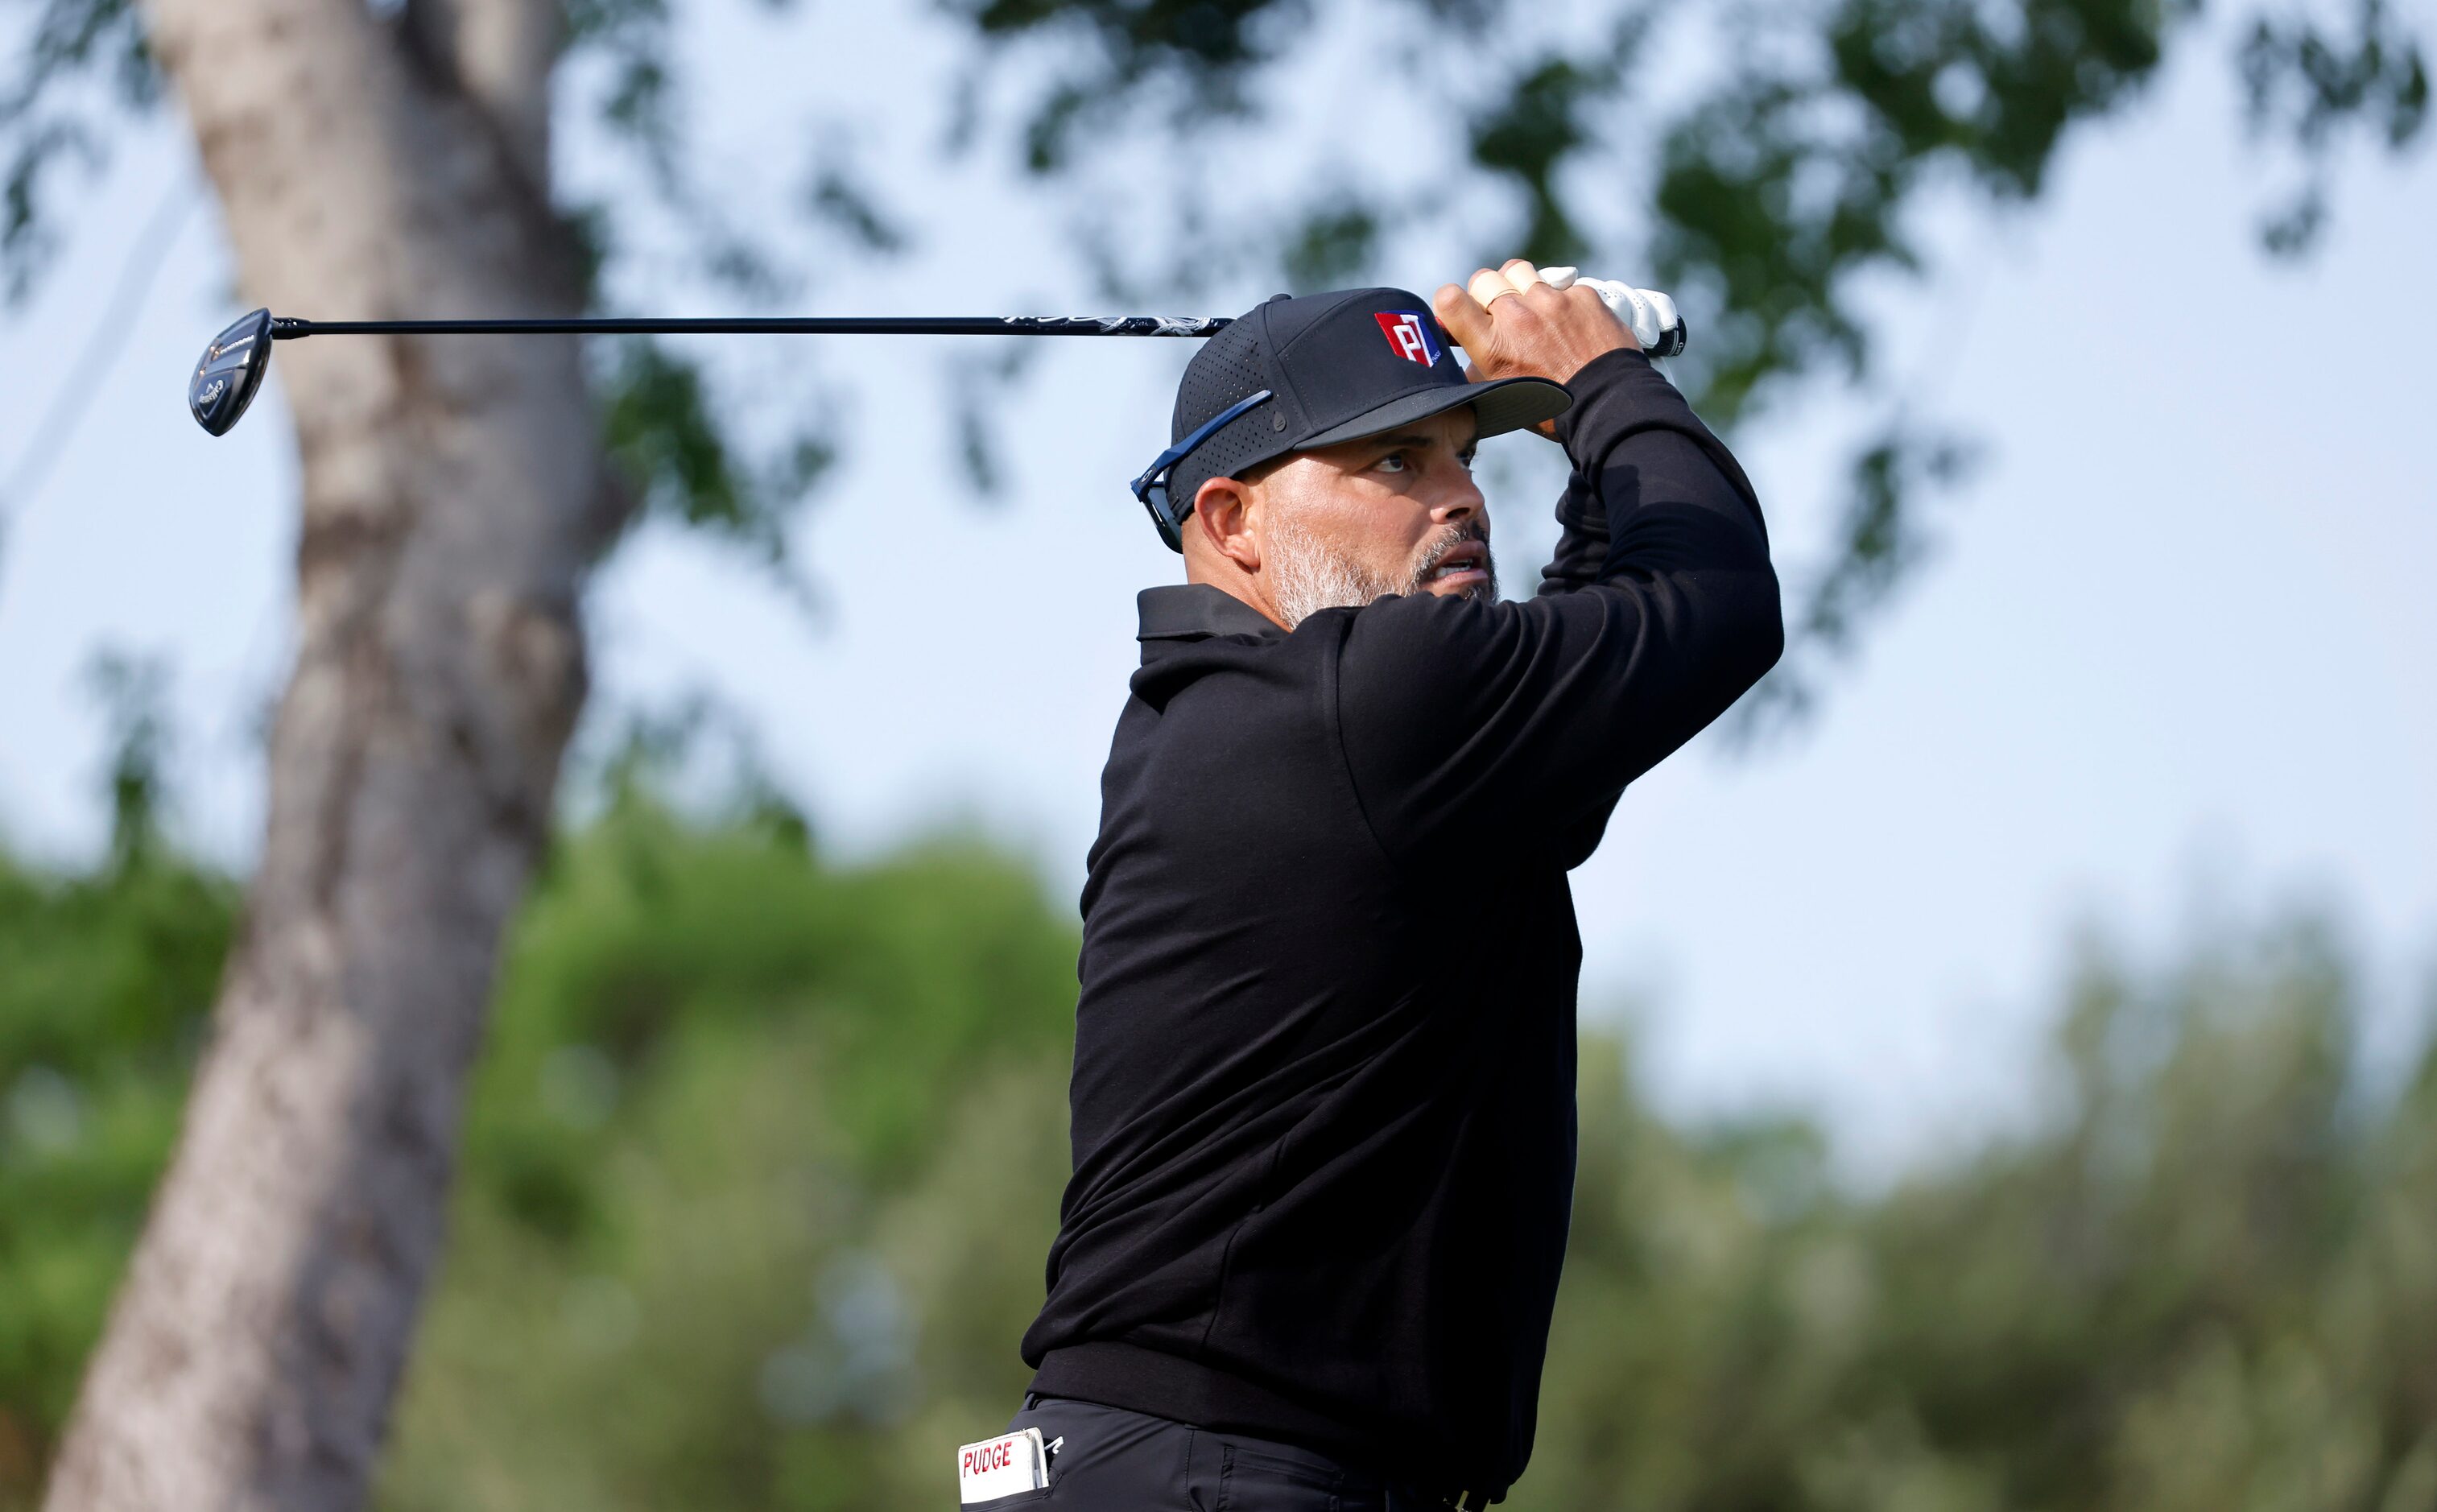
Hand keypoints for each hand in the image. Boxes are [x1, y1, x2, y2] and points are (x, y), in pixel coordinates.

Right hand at [1432, 258, 1634, 437]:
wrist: (1610, 404)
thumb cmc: (1554, 409)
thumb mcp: (1503, 395)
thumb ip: (1478, 367)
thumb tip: (1465, 348)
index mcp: (1493, 347)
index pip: (1449, 300)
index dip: (1450, 303)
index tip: (1460, 312)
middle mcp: (1516, 317)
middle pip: (1483, 279)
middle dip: (1487, 293)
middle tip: (1501, 313)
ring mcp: (1550, 302)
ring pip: (1519, 271)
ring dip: (1519, 286)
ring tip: (1533, 309)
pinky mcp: (1580, 294)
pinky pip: (1558, 285)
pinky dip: (1559, 300)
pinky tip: (1570, 324)